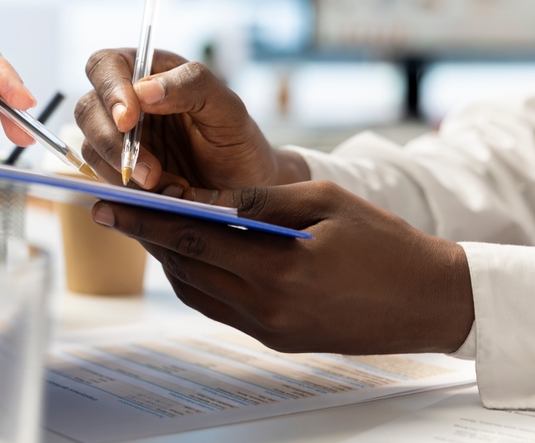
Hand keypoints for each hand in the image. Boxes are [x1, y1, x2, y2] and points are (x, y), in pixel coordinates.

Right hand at [75, 48, 306, 192]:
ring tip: (168, 185)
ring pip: (90, 146)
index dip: (109, 90)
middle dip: (113, 142)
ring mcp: (118, 137)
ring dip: (121, 170)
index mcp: (149, 71)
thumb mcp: (227, 108)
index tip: (128, 120)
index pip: (106, 65)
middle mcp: (127, 101)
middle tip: (150, 173)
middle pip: (88, 109)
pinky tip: (162, 193)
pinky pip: (102, 176)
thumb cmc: (237, 140)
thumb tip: (143, 91)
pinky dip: (126, 189)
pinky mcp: (117, 170)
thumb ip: (191, 86)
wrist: (244, 188)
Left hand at [90, 181, 474, 354]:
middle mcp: (267, 307)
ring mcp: (270, 329)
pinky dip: (196, 280)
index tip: (104, 203)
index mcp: (279, 269)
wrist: (431, 300)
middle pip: (184, 267)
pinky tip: (191, 254)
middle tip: (112, 209)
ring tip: (148, 226)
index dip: (142, 219)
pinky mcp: (277, 340)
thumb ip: (256, 199)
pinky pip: (218, 308)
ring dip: (168, 258)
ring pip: (195, 291)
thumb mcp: (323, 201)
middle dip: (145, 237)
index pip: (191, 239)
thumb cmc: (385, 241)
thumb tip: (199, 193)